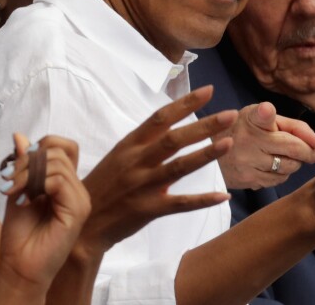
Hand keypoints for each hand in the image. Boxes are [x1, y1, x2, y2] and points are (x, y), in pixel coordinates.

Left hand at [0, 134, 90, 294]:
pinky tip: (24, 201)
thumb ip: (22, 164)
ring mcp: (80, 200)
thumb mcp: (17, 189)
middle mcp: (77, 190)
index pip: (64, 146)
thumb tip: (20, 135)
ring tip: (13, 192)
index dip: (40, 147)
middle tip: (9, 181)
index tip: (16, 166)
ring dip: (27, 174)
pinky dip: (36, 185)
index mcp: (66, 184)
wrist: (19, 267)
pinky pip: (59, 181)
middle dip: (27, 161)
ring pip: (57, 164)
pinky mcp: (77, 211)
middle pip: (58, 151)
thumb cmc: (19, 235)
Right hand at [78, 85, 234, 256]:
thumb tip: (172, 126)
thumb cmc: (103, 186)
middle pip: (174, 139)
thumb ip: (143, 143)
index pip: (160, 118)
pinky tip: (224, 196)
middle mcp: (136, 161)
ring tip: (229, 143)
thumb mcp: (118, 156)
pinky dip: (202, 200)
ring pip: (179, 167)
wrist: (84, 223)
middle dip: (204, 125)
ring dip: (206, 155)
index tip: (209, 91)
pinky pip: (180, 204)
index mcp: (129, 144)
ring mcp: (142, 185)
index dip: (185, 103)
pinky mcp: (148, 209)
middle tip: (230, 114)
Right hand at [216, 102, 314, 188]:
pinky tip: (274, 166)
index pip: (262, 116)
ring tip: (288, 157)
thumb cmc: (244, 130)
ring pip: (288, 168)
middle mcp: (248, 140)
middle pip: (293, 149)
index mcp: (252, 119)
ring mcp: (247, 162)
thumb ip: (292, 125)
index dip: (272, 116)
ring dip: (294, 163)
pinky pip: (277, 180)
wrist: (212, 151)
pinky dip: (281, 174)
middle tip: (312, 152)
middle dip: (308, 152)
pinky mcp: (247, 179)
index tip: (278, 118)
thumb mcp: (261, 116)